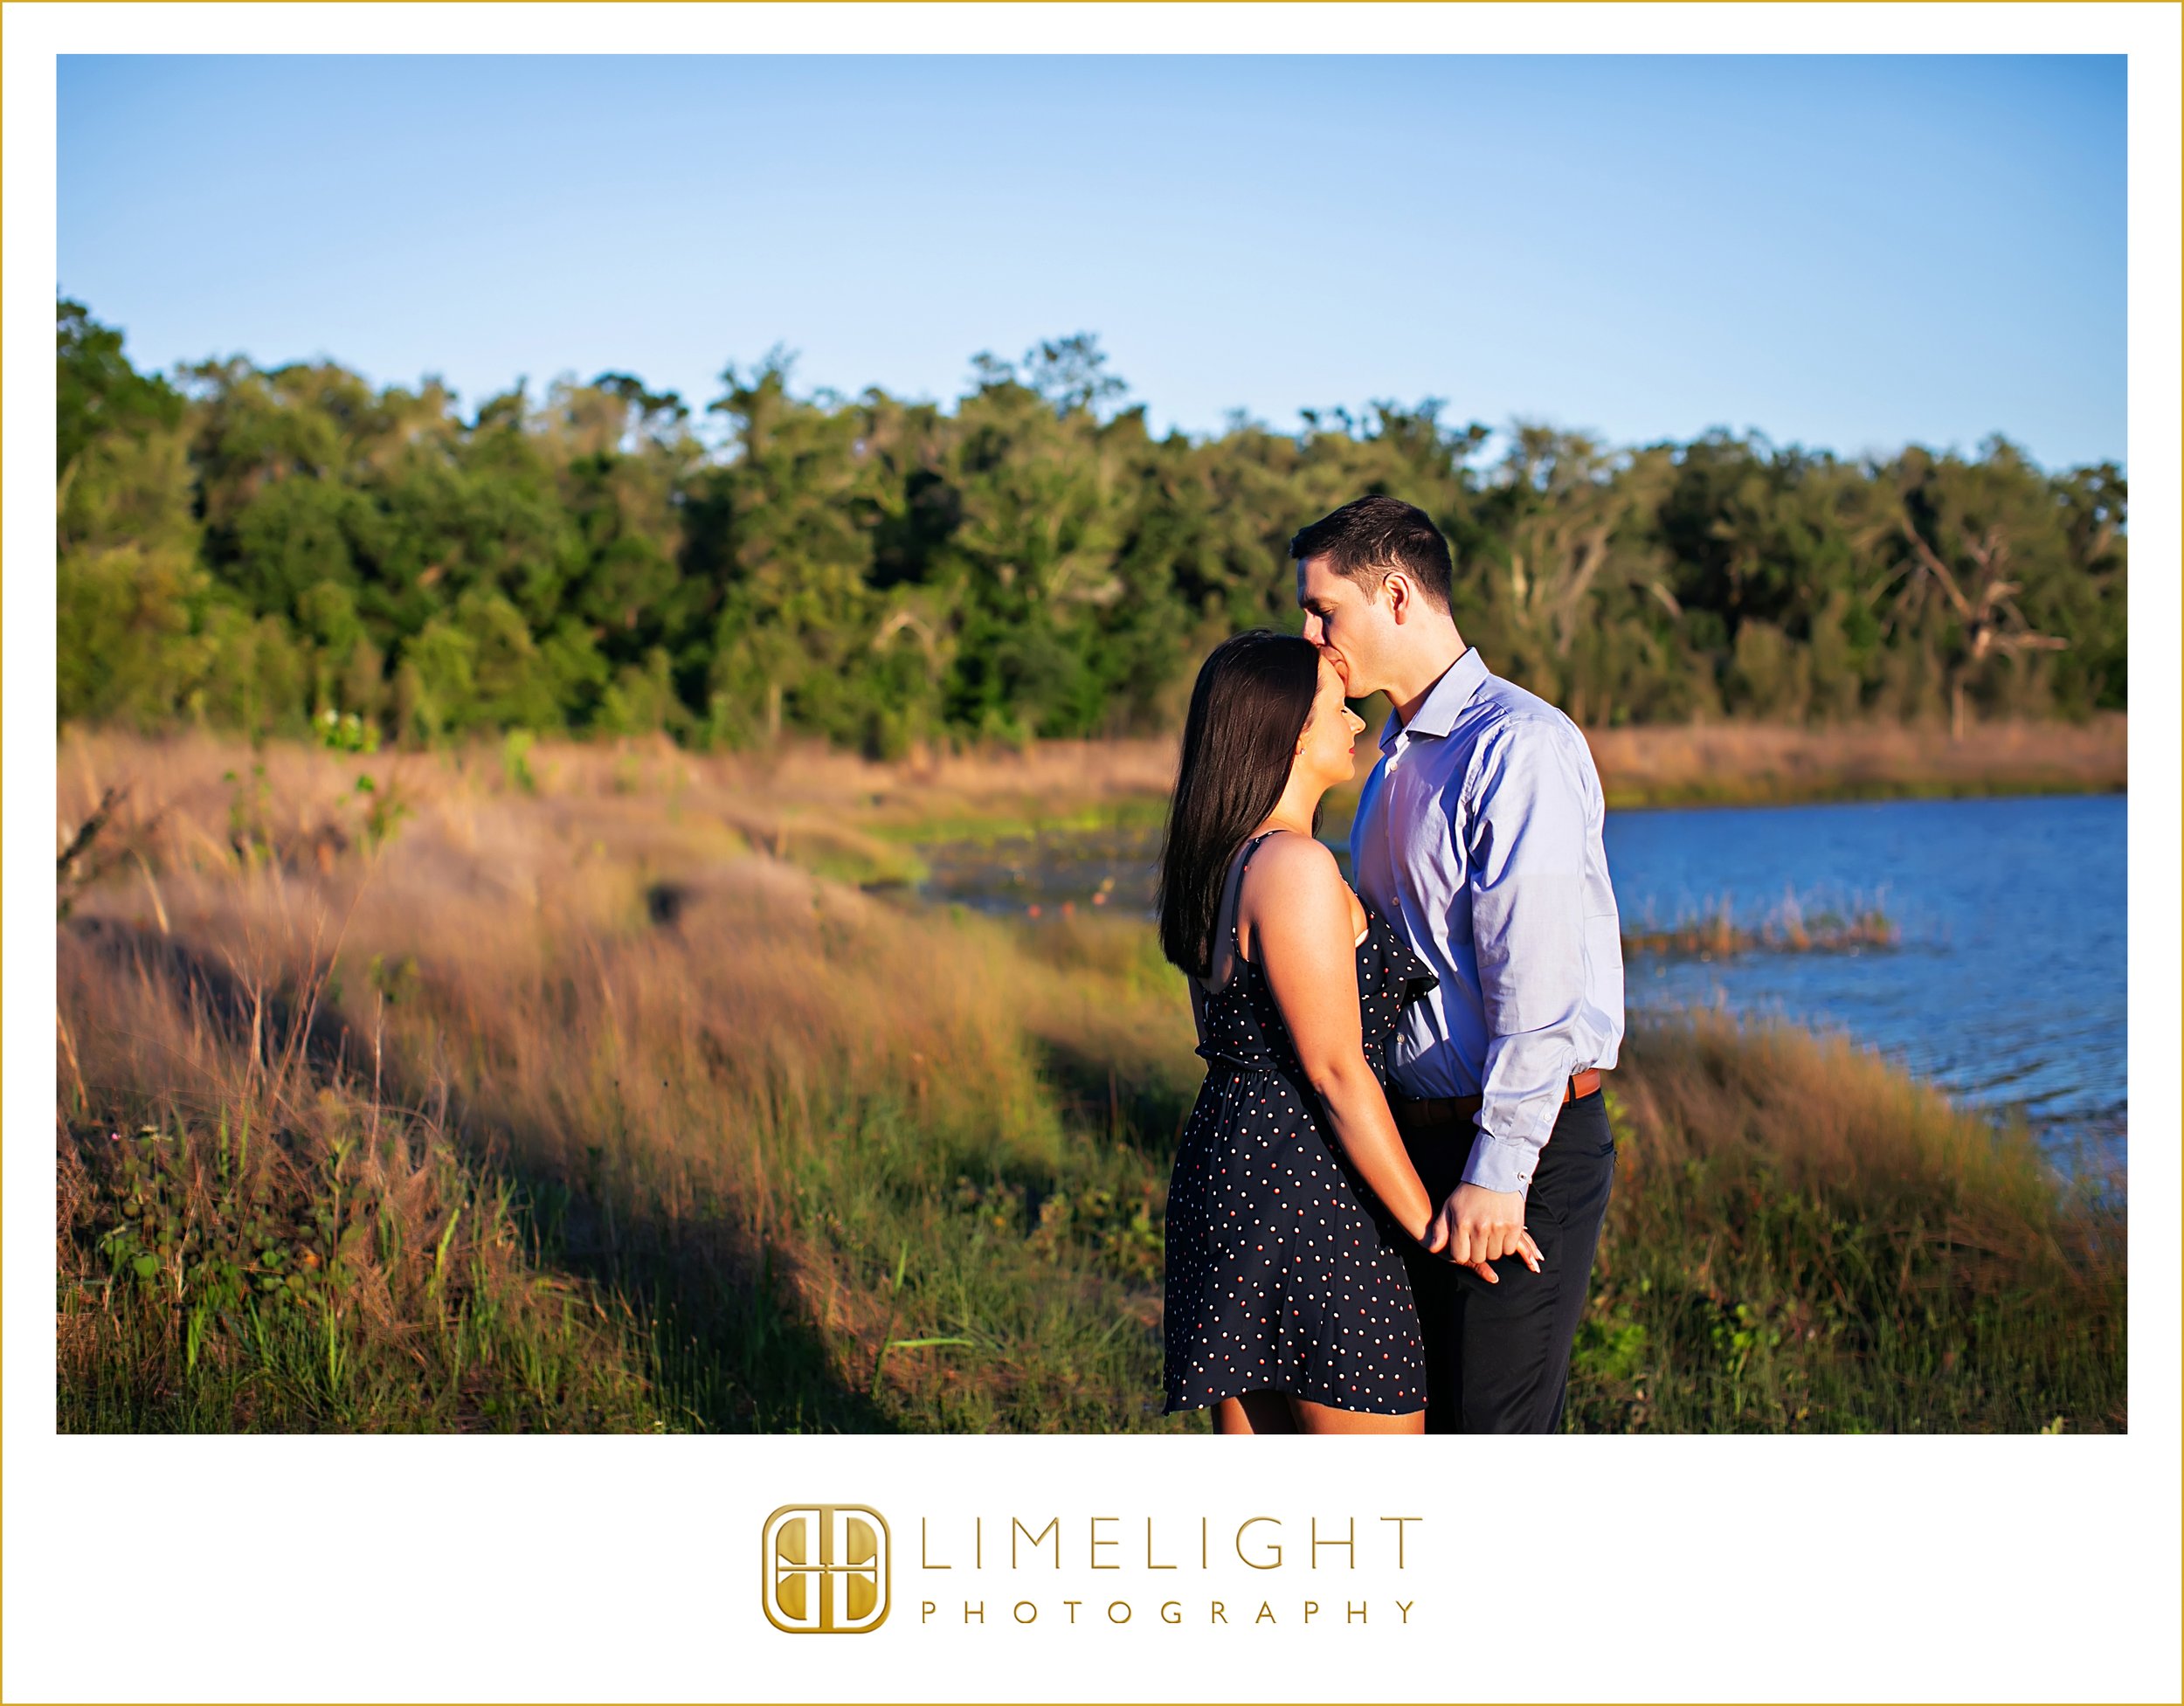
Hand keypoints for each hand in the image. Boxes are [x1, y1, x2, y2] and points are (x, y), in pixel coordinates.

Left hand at [1423, 1183, 1542, 1283]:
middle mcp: (1480, 1227)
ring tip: (1490, 1233)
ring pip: (1494, 1254)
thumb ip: (1440, 1229)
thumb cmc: (1470, 1193)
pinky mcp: (1514, 1226)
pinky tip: (1501, 1232)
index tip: (1465, 1244)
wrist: (1495, 1175)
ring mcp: (1498, 1227)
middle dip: (1477, 1250)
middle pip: (1478, 1257)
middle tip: (1479, 1237)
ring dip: (1492, 1247)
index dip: (1462, 1252)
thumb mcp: (1449, 1207)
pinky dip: (1506, 1244)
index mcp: (1462, 1223)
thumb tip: (1432, 1249)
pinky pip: (1509, 1248)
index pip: (1461, 1256)